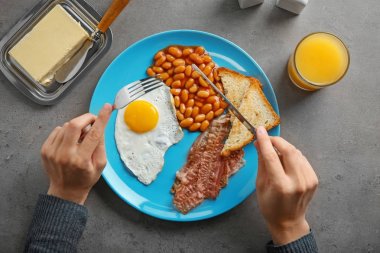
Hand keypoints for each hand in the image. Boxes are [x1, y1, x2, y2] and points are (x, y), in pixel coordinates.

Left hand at [41, 104, 111, 204]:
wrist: (65, 191)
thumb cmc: (86, 178)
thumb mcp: (100, 164)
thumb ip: (100, 144)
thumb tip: (98, 126)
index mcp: (82, 160)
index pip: (93, 134)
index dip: (101, 119)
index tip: (107, 108)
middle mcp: (65, 155)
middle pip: (74, 125)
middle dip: (86, 118)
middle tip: (93, 120)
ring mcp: (53, 152)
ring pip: (66, 126)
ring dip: (76, 126)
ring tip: (81, 137)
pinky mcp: (45, 150)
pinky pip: (57, 130)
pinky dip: (66, 131)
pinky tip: (70, 141)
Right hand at [254, 126, 317, 244]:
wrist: (288, 222)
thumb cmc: (270, 206)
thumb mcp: (260, 185)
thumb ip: (262, 162)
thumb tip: (259, 143)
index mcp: (281, 185)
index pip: (272, 156)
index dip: (265, 141)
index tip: (259, 130)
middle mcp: (297, 182)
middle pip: (289, 150)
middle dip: (277, 140)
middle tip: (266, 138)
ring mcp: (308, 180)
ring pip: (296, 153)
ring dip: (284, 147)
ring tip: (274, 151)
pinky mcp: (314, 179)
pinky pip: (302, 159)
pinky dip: (293, 155)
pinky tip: (285, 160)